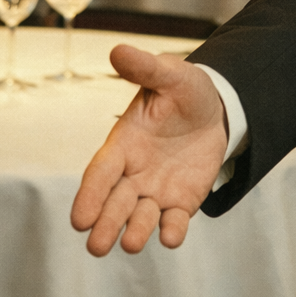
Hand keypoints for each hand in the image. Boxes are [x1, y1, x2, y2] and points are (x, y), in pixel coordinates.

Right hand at [70, 45, 227, 255]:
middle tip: (96, 246)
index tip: (79, 219)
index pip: (101, 171)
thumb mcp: (168, 74)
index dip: (89, 195)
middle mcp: (134, 172)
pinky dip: (171, 231)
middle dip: (105, 223)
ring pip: (140, 216)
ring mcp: (156, 189)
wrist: (216, 108)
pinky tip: (170, 237)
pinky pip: (174, 221)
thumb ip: (145, 68)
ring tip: (131, 244)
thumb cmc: (183, 89)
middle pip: (114, 202)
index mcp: (124, 142)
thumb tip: (118, 50)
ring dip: (135, 231)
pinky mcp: (181, 202)